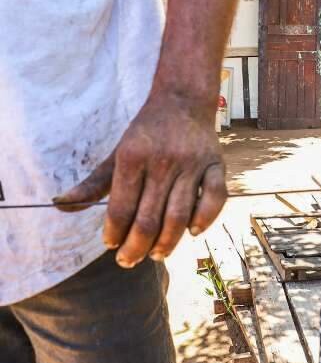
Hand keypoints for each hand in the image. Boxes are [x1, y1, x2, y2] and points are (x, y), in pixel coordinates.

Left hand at [54, 88, 227, 267]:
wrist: (183, 101)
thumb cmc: (147, 133)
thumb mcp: (117, 153)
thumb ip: (92, 184)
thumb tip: (61, 206)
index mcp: (133, 157)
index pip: (121, 207)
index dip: (114, 233)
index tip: (111, 245)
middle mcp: (163, 161)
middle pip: (149, 218)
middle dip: (136, 247)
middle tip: (129, 261)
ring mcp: (192, 164)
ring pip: (179, 214)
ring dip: (167, 242)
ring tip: (157, 255)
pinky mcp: (216, 165)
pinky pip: (215, 198)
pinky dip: (205, 218)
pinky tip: (193, 231)